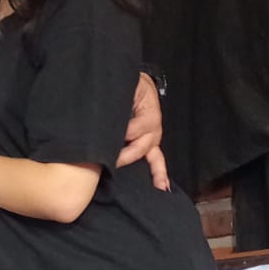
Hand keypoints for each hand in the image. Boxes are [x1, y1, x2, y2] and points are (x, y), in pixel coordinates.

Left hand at [117, 73, 169, 190]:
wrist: (134, 82)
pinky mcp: (150, 142)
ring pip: (153, 155)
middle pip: (142, 144)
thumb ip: (118, 102)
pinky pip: (157, 159)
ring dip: (154, 171)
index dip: (123, 134)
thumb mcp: (126, 87)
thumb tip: (109, 120)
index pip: (135, 128)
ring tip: (158, 186)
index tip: (105, 138)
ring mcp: (153, 135)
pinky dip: (160, 173)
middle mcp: (153, 125)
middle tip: (110, 160)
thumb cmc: (129, 84)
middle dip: (127, 155)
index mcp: (148, 111)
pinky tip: (163, 186)